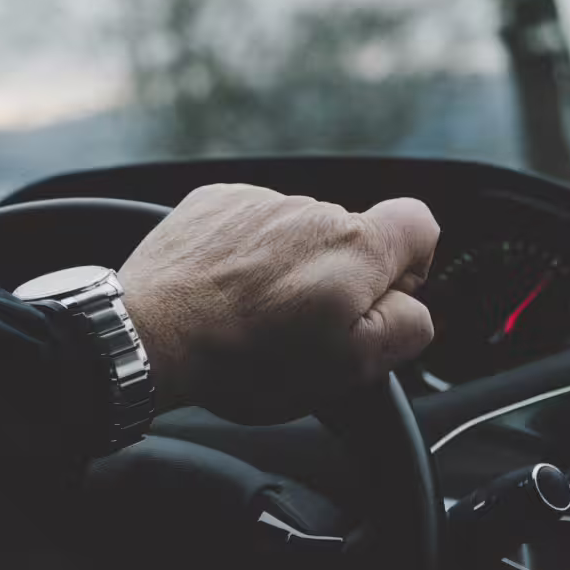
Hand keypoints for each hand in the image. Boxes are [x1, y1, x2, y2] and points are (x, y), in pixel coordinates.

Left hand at [119, 184, 439, 424]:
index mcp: (356, 246)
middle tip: (297, 327)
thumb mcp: (349, 367)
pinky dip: (241, 253)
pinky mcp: (211, 203)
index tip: (377, 298)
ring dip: (283, 266)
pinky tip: (220, 290)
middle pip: (348, 237)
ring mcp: (257, 202)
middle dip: (335, 278)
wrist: (150, 335)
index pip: (419, 224)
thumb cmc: (245, 358)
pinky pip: (246, 225)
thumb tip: (413, 306)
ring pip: (294, 234)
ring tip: (247, 312)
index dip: (410, 265)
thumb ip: (405, 328)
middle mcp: (310, 209)